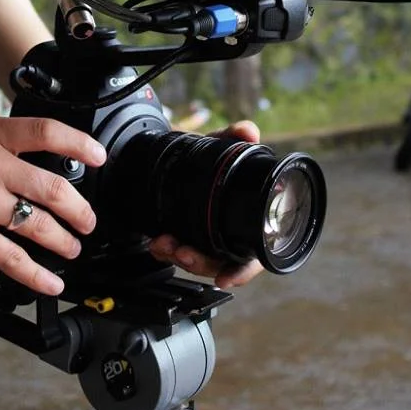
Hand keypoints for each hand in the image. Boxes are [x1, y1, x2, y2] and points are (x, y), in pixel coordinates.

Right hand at [0, 109, 102, 296]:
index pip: (45, 133)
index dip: (80, 144)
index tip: (98, 155)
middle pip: (54, 187)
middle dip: (80, 208)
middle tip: (88, 219)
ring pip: (40, 225)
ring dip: (64, 241)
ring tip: (72, 248)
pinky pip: (12, 259)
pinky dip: (37, 274)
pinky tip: (51, 282)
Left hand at [148, 119, 265, 289]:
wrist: (177, 152)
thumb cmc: (208, 154)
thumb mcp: (220, 142)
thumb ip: (234, 135)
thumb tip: (248, 131)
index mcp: (248, 220)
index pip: (252, 255)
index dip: (243, 270)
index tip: (227, 277)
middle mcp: (227, 235)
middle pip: (219, 264)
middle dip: (200, 264)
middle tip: (184, 253)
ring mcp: (203, 238)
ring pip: (194, 262)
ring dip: (179, 257)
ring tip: (165, 243)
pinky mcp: (181, 237)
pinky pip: (173, 254)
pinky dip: (164, 251)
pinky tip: (157, 242)